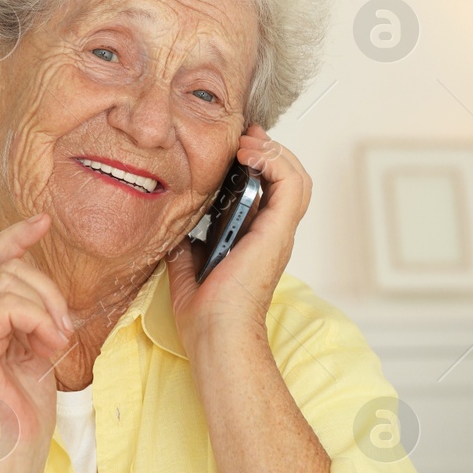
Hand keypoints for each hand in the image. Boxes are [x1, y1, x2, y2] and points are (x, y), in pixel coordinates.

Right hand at [0, 212, 73, 472]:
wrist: (7, 466)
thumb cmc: (21, 421)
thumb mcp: (36, 357)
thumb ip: (35, 323)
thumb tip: (50, 297)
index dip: (16, 237)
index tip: (44, 221)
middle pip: (6, 268)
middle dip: (47, 289)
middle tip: (63, 330)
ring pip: (5, 282)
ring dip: (44, 306)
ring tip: (56, 342)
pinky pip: (2, 306)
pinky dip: (34, 318)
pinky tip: (47, 347)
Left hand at [166, 124, 310, 353]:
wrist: (215, 334)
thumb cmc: (205, 314)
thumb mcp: (188, 268)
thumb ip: (187, 246)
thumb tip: (175, 230)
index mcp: (257, 240)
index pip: (271, 191)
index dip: (260, 163)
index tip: (237, 146)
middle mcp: (273, 234)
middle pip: (290, 178)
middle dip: (269, 150)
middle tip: (244, 138)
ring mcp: (278, 232)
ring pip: (297, 177)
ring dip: (274, 152)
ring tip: (248, 144)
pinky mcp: (276, 231)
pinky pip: (291, 185)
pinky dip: (275, 161)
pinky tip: (250, 154)